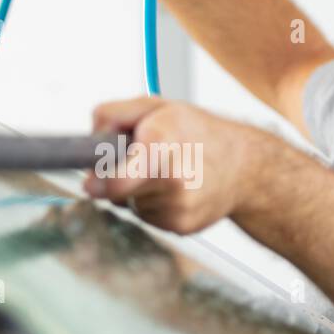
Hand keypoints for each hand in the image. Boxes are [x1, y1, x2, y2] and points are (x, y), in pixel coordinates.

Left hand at [82, 97, 270, 233]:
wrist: (245, 167)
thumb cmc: (197, 132)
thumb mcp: (156, 107)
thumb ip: (113, 114)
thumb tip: (88, 141)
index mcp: (161, 144)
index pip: (116, 180)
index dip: (98, 181)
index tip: (91, 182)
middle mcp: (172, 179)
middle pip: (117, 193)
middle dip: (114, 178)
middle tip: (135, 161)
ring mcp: (178, 207)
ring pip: (130, 204)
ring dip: (136, 191)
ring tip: (167, 171)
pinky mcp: (182, 226)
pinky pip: (147, 216)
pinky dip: (153, 204)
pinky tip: (175, 189)